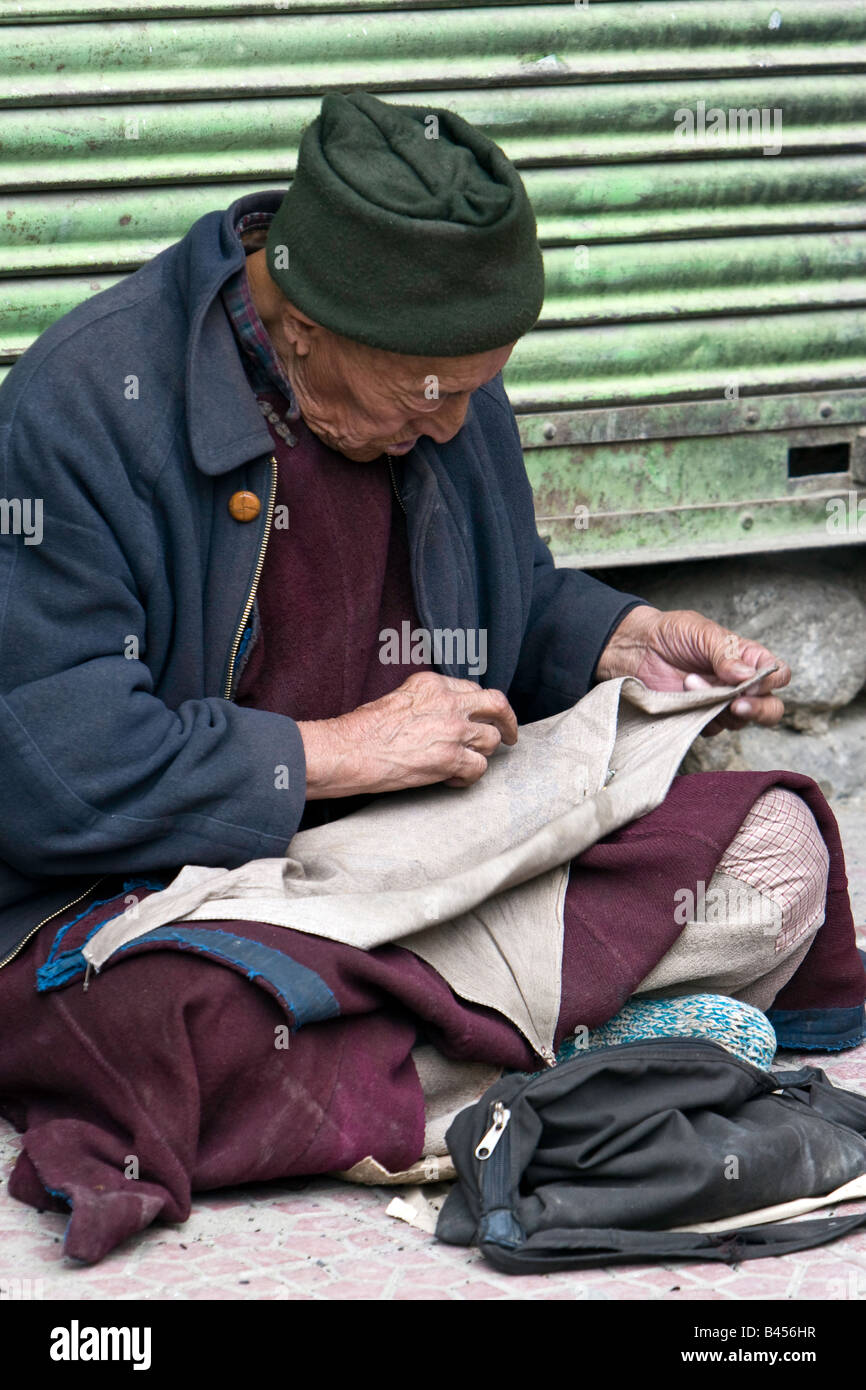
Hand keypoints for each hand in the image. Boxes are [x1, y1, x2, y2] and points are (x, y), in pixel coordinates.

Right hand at [297, 671, 517, 796]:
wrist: (350, 750)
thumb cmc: (363, 729)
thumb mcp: (399, 698)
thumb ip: (426, 702)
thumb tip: (441, 716)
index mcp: (433, 684)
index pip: (472, 690)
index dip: (480, 707)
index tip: (482, 718)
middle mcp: (448, 702)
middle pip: (497, 705)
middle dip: (507, 721)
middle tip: (510, 735)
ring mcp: (453, 730)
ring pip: (492, 739)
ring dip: (483, 753)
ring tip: (467, 763)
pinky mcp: (450, 758)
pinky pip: (479, 768)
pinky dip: (468, 777)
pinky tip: (451, 779)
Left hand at [594, 605, 790, 733]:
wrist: (634, 648)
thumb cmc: (671, 634)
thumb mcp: (701, 632)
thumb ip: (725, 652)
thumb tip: (747, 676)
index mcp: (747, 659)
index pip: (777, 675)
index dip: (771, 681)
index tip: (751, 682)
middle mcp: (739, 684)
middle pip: (771, 708)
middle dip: (759, 710)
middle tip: (737, 704)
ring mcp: (719, 704)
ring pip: (740, 722)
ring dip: (717, 706)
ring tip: (690, 682)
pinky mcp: (698, 718)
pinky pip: (711, 728)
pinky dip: (699, 716)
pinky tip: (682, 697)